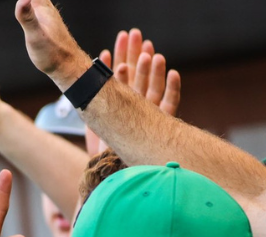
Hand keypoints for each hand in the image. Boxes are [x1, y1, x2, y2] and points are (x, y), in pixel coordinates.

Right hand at [14, 0, 91, 88]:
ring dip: (32, 1)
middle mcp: (48, 9)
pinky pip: (39, 9)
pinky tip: (29, 7)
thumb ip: (27, 16)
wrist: (68, 67)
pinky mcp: (49, 25)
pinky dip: (33, 5)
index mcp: (43, 7)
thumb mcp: (35, 35)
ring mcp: (49, 17)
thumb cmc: (52, 54)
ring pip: (40, 1)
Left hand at [86, 29, 180, 153]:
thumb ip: (94, 95)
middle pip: (138, 74)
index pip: (122, 73)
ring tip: (151, 54)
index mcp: (120, 100)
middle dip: (136, 55)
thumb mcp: (92, 117)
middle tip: (136, 36)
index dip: (122, 56)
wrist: (108, 171)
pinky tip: (173, 74)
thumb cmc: (101, 146)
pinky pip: (170, 104)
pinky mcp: (158, 125)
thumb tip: (93, 74)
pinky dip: (173, 89)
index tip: (121, 39)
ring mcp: (148, 113)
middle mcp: (136, 104)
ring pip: (153, 87)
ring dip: (153, 70)